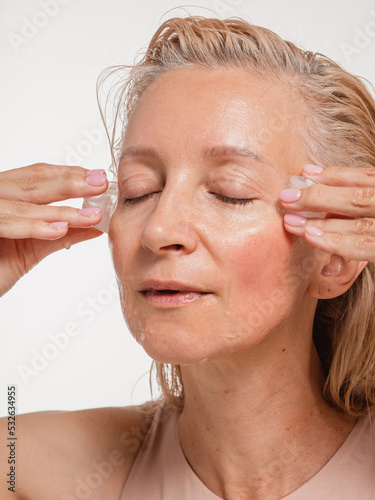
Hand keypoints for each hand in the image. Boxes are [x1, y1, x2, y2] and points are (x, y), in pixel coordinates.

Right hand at [0, 163, 107, 295]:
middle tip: (101, 184)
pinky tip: (59, 230)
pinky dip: (34, 227)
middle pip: (34, 183)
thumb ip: (63, 234)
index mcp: (5, 194)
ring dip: (62, 211)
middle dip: (72, 183)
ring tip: (92, 216)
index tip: (98, 177)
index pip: (38, 175)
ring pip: (25, 204)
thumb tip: (97, 225)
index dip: (70, 174)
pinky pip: (7, 223)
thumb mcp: (33, 247)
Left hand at [279, 164, 374, 263]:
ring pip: (358, 225)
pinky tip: (311, 237)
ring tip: (291, 222)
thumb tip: (313, 177)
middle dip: (320, 197)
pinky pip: (363, 246)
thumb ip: (358, 200)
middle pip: (359, 199)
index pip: (368, 178)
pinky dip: (336, 242)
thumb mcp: (373, 209)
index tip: (305, 171)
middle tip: (286, 197)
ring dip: (321, 223)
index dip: (337, 175)